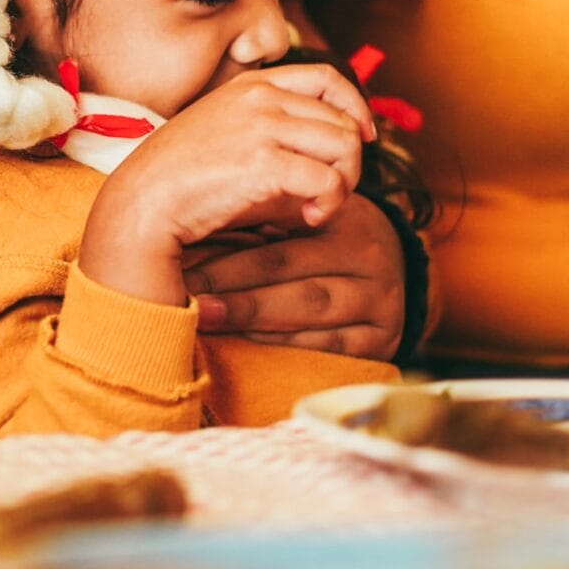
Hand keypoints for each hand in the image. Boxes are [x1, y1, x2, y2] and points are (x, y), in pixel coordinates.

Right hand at [83, 65, 375, 305]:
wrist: (143, 201)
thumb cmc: (180, 177)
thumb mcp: (225, 132)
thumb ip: (271, 129)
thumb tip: (330, 151)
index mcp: (250, 85)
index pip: (327, 78)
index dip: (356, 107)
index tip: (363, 135)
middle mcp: (260, 98)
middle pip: (343, 120)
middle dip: (349, 161)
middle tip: (328, 193)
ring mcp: (263, 126)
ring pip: (345, 147)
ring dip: (343, 184)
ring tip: (316, 207)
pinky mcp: (265, 163)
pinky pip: (328, 181)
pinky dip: (328, 204)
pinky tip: (306, 218)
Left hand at [185, 194, 404, 359]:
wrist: (386, 265)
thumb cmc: (318, 240)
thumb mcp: (299, 221)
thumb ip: (259, 225)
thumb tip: (185, 240)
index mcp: (343, 221)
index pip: (279, 248)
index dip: (226, 263)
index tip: (181, 273)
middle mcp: (368, 259)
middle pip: (292, 281)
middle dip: (234, 295)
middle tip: (188, 302)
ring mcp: (381, 302)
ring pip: (309, 313)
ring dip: (252, 321)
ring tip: (205, 322)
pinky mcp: (384, 341)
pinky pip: (328, 347)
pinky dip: (284, 346)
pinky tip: (246, 344)